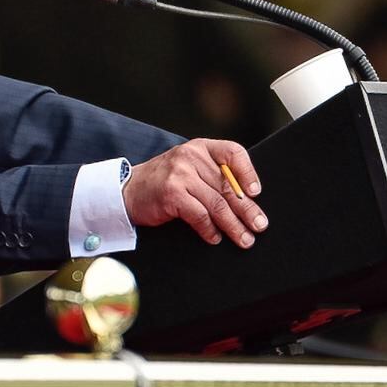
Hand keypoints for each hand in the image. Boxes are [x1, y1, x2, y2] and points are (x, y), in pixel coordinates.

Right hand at [123, 139, 265, 247]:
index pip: (233, 152)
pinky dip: (209, 230)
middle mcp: (191, 157)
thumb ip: (212, 176)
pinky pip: (200, 215)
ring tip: (244, 239)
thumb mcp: (188, 169)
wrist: (127, 191)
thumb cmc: (163, 182)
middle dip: (247, 209)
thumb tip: (246, 201)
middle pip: (228, 185)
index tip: (256, 193)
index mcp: (200, 147)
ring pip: (217, 203)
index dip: (248, 172)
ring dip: (234, 225)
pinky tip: (215, 238)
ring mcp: (181, 174)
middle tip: (259, 226)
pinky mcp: (172, 194)